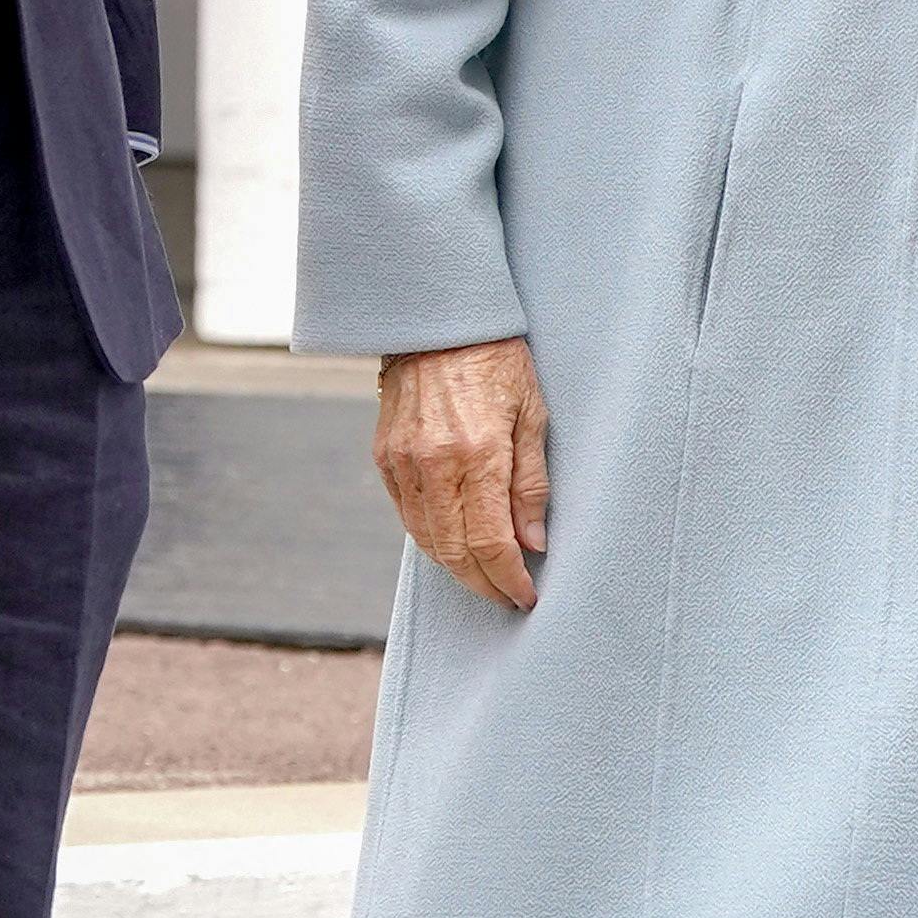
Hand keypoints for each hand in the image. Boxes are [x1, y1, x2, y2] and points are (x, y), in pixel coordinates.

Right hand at [376, 337, 549, 609]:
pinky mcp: (385, 457)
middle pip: (455, 552)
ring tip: (485, 576)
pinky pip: (407, 515)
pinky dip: (431, 539)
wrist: (437, 320)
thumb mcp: (532, 415)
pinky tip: (454, 544)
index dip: (509, 579)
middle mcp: (434, 464)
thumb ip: (531, 483)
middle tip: (506, 597)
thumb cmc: (497, 360)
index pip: (491, 542)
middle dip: (483, 584)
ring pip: (426, 540)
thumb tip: (533, 542)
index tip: (525, 596)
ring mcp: (403, 462)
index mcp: (478, 454)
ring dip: (456, 568)